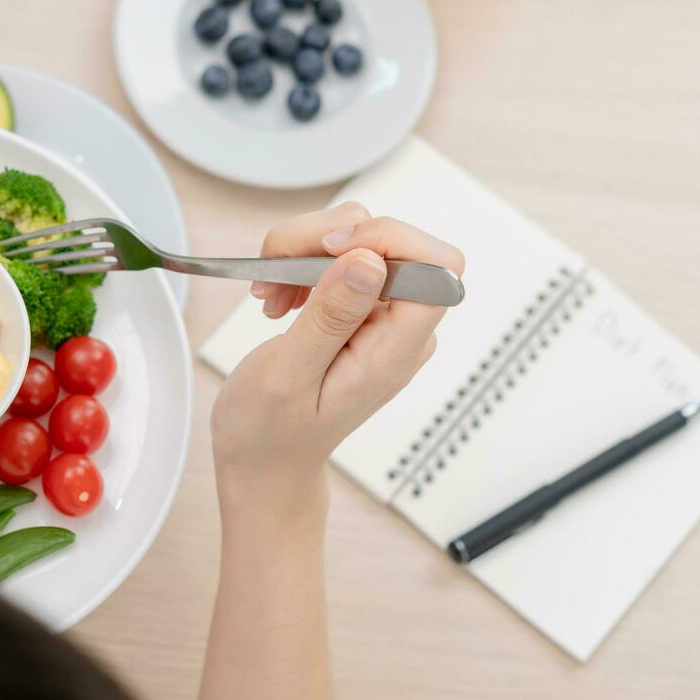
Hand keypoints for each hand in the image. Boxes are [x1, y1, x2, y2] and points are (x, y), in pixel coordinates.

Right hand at [210, 203, 463, 517]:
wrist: (264, 459)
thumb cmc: (271, 432)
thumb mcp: (289, 373)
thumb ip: (331, 315)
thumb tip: (370, 260)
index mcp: (396, 350)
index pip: (436, 265)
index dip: (385, 240)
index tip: (325, 252)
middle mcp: (401, 329)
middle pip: (393, 242)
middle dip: (326, 242)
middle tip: (277, 273)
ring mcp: (383, 319)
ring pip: (361, 240)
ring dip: (304, 251)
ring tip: (270, 291)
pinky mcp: (361, 310)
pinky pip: (343, 258)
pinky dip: (302, 262)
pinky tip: (278, 295)